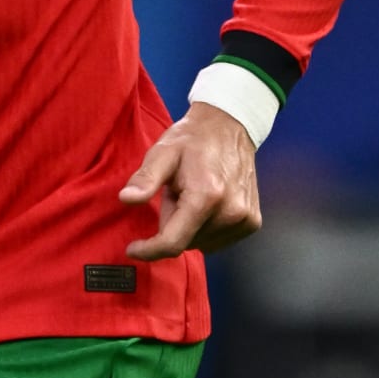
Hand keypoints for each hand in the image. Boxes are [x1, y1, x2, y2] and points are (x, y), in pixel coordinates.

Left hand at [118, 101, 261, 261]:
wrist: (230, 127)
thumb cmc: (193, 140)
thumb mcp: (162, 153)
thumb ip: (145, 178)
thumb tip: (127, 198)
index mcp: (206, 196)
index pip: (173, 242)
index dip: (149, 250)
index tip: (133, 249)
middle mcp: (230, 211)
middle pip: (186, 242)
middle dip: (173, 225)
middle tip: (176, 194)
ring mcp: (244, 219)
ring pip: (201, 244)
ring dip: (190, 227)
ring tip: (194, 195)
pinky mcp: (252, 222)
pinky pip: (217, 241)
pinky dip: (206, 229)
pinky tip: (208, 203)